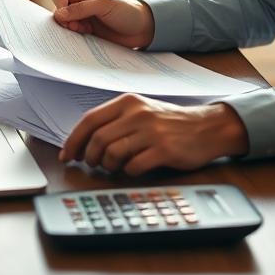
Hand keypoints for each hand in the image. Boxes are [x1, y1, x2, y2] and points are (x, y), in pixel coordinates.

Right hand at [51, 0, 154, 48]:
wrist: (142, 29)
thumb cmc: (126, 11)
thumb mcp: (104, 5)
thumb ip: (81, 8)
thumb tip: (59, 14)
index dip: (59, 4)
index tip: (66, 14)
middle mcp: (82, 5)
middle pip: (59, 11)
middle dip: (63, 20)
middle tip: (75, 26)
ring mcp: (84, 20)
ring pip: (65, 25)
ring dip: (69, 29)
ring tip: (83, 31)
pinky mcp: (88, 34)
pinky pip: (74, 36)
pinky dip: (75, 38)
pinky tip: (85, 38)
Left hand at [58, 93, 248, 174]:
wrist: (206, 127)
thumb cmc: (169, 123)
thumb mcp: (141, 112)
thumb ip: (114, 121)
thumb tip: (82, 142)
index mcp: (128, 102)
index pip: (89, 120)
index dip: (73, 140)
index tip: (67, 155)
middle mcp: (137, 114)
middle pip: (97, 139)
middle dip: (89, 157)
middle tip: (93, 164)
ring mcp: (151, 132)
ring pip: (112, 154)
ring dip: (108, 166)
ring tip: (114, 167)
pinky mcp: (163, 150)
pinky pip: (133, 166)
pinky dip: (128, 172)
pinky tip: (134, 168)